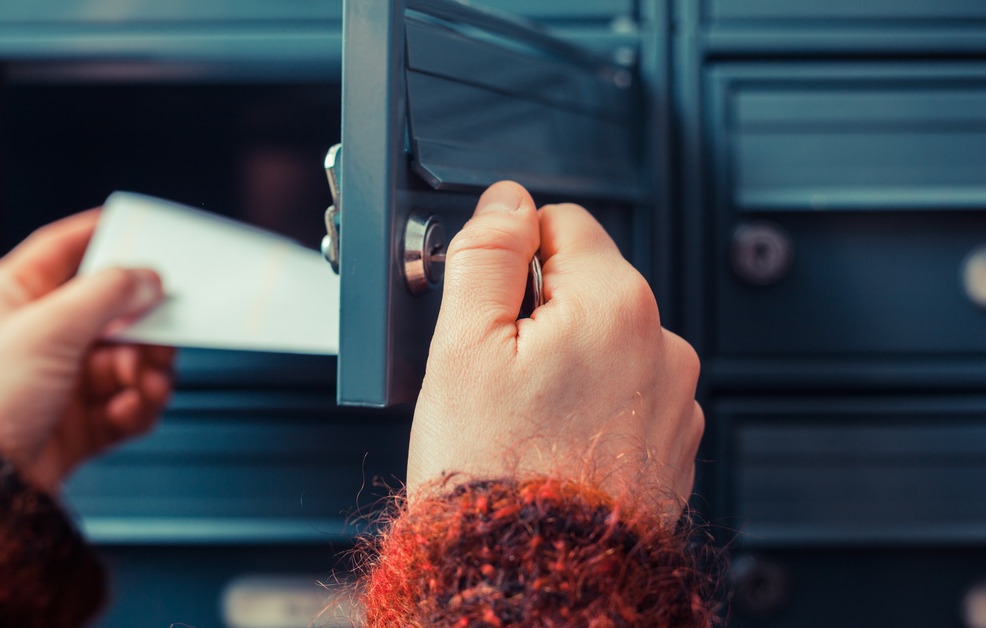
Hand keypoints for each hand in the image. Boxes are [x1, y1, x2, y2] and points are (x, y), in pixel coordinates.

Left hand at [0, 210, 176, 492]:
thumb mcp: (49, 328)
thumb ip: (106, 294)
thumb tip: (145, 277)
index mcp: (14, 298)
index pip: (64, 250)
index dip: (101, 235)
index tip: (140, 228)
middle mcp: (38, 337)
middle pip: (110, 313)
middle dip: (142, 326)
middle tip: (163, 332)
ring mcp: (59, 382)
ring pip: (125, 361)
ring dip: (146, 371)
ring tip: (148, 382)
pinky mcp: (77, 424)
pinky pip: (125, 405)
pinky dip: (138, 407)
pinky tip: (132, 409)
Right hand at [409, 182, 702, 517]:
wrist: (534, 576)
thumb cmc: (495, 472)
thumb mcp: (462, 346)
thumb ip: (486, 254)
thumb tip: (506, 202)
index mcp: (616, 304)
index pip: (562, 222)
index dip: (510, 255)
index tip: (485, 304)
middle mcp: (663, 345)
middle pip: (585, 285)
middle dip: (536, 313)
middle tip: (493, 373)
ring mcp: (674, 400)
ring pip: (604, 342)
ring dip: (565, 361)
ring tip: (523, 416)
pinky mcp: (671, 445)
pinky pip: (625, 394)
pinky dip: (590, 405)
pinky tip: (552, 440)